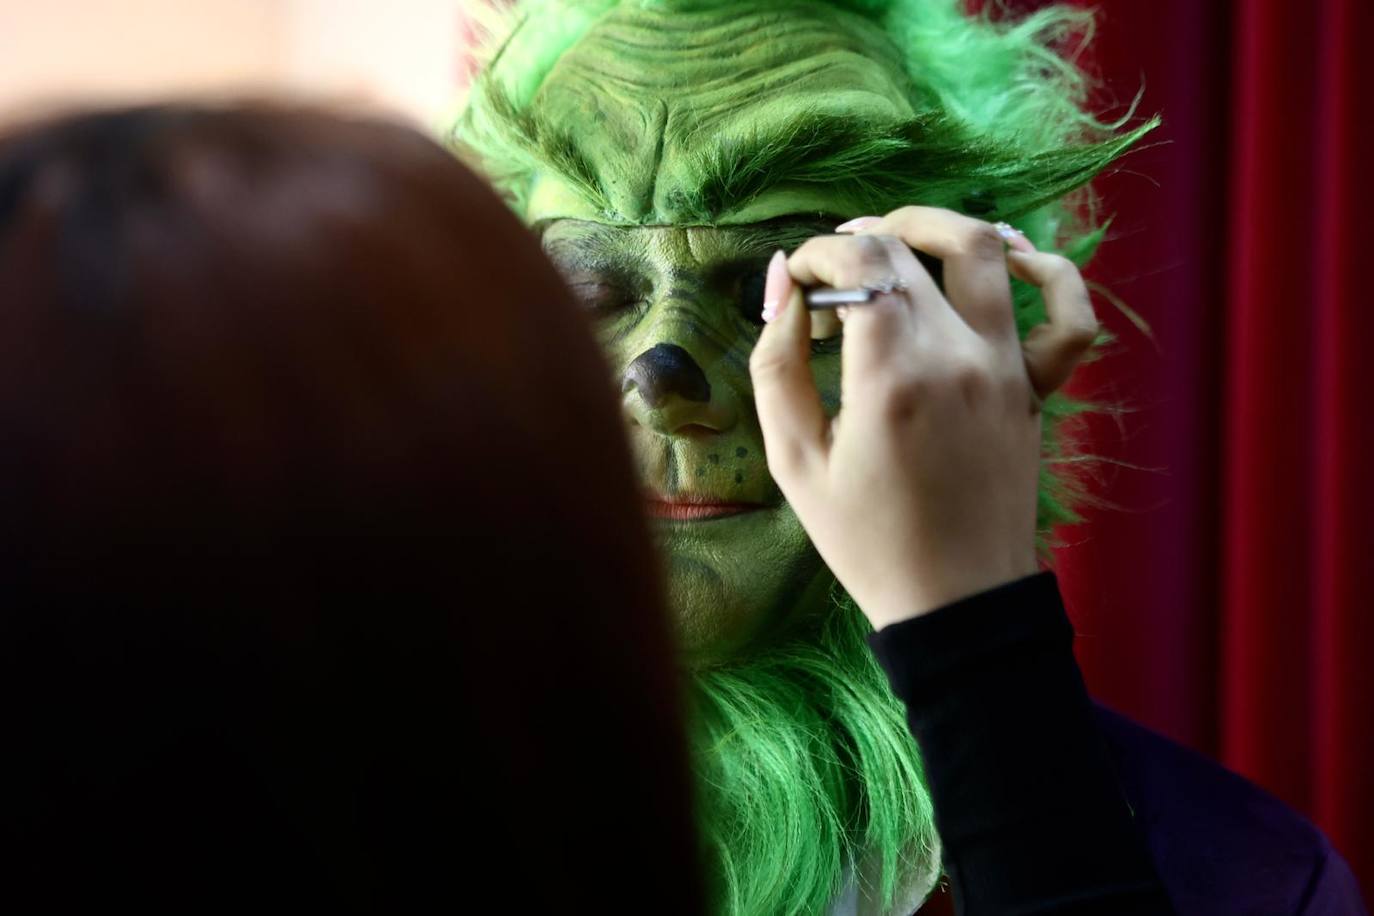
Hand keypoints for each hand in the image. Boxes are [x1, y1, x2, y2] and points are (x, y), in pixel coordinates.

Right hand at [748, 206, 1097, 628]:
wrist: (955, 600)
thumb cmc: (865, 540)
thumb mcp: (794, 460)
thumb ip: (777, 364)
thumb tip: (779, 284)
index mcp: (890, 377)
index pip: (856, 263)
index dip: (814, 255)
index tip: (793, 282)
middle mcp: (957, 355)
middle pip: (908, 248)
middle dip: (855, 242)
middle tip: (826, 272)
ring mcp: (1007, 366)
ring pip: (985, 248)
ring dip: (933, 225)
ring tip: (895, 236)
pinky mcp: (1036, 386)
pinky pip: (1068, 312)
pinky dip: (1047, 269)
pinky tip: (1007, 259)